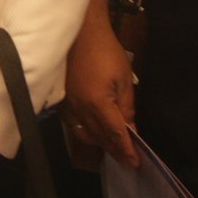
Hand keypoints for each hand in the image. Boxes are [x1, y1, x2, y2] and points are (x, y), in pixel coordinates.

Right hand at [64, 21, 139, 167]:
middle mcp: (80, 109)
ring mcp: (68, 106)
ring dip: (100, 144)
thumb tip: (131, 129)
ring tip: (113, 150)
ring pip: (84, 134)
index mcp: (98, 103)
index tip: (135, 163)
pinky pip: (73, 125)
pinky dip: (85, 133)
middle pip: (99, 137)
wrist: (82, 34)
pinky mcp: (62, 101)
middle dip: (114, 150)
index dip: (125, 149)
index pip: (114, 133)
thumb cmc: (107, 52)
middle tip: (127, 162)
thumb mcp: (124, 79)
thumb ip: (126, 107)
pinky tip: (93, 134)